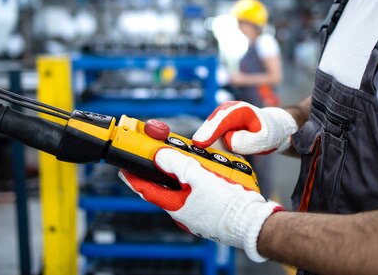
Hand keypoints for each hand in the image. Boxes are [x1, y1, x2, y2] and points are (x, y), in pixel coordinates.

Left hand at [119, 147, 283, 261]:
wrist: (254, 222)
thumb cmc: (228, 203)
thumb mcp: (199, 177)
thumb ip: (177, 164)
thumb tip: (158, 156)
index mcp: (176, 205)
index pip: (148, 189)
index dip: (134, 177)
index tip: (123, 167)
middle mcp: (184, 212)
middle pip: (166, 187)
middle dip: (163, 170)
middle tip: (161, 155)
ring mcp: (197, 213)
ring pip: (184, 189)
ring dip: (184, 173)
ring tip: (193, 160)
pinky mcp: (210, 212)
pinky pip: (199, 193)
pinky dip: (199, 180)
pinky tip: (210, 172)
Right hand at [192, 101, 297, 154]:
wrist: (271, 129)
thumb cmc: (269, 133)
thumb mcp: (264, 139)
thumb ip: (247, 141)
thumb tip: (228, 140)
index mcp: (239, 110)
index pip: (222, 120)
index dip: (210, 132)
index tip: (199, 143)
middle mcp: (226, 111)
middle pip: (210, 125)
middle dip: (203, 138)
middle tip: (197, 152)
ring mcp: (220, 119)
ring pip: (207, 132)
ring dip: (206, 144)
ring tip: (207, 157)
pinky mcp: (217, 128)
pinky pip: (210, 138)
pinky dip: (210, 146)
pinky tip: (214, 155)